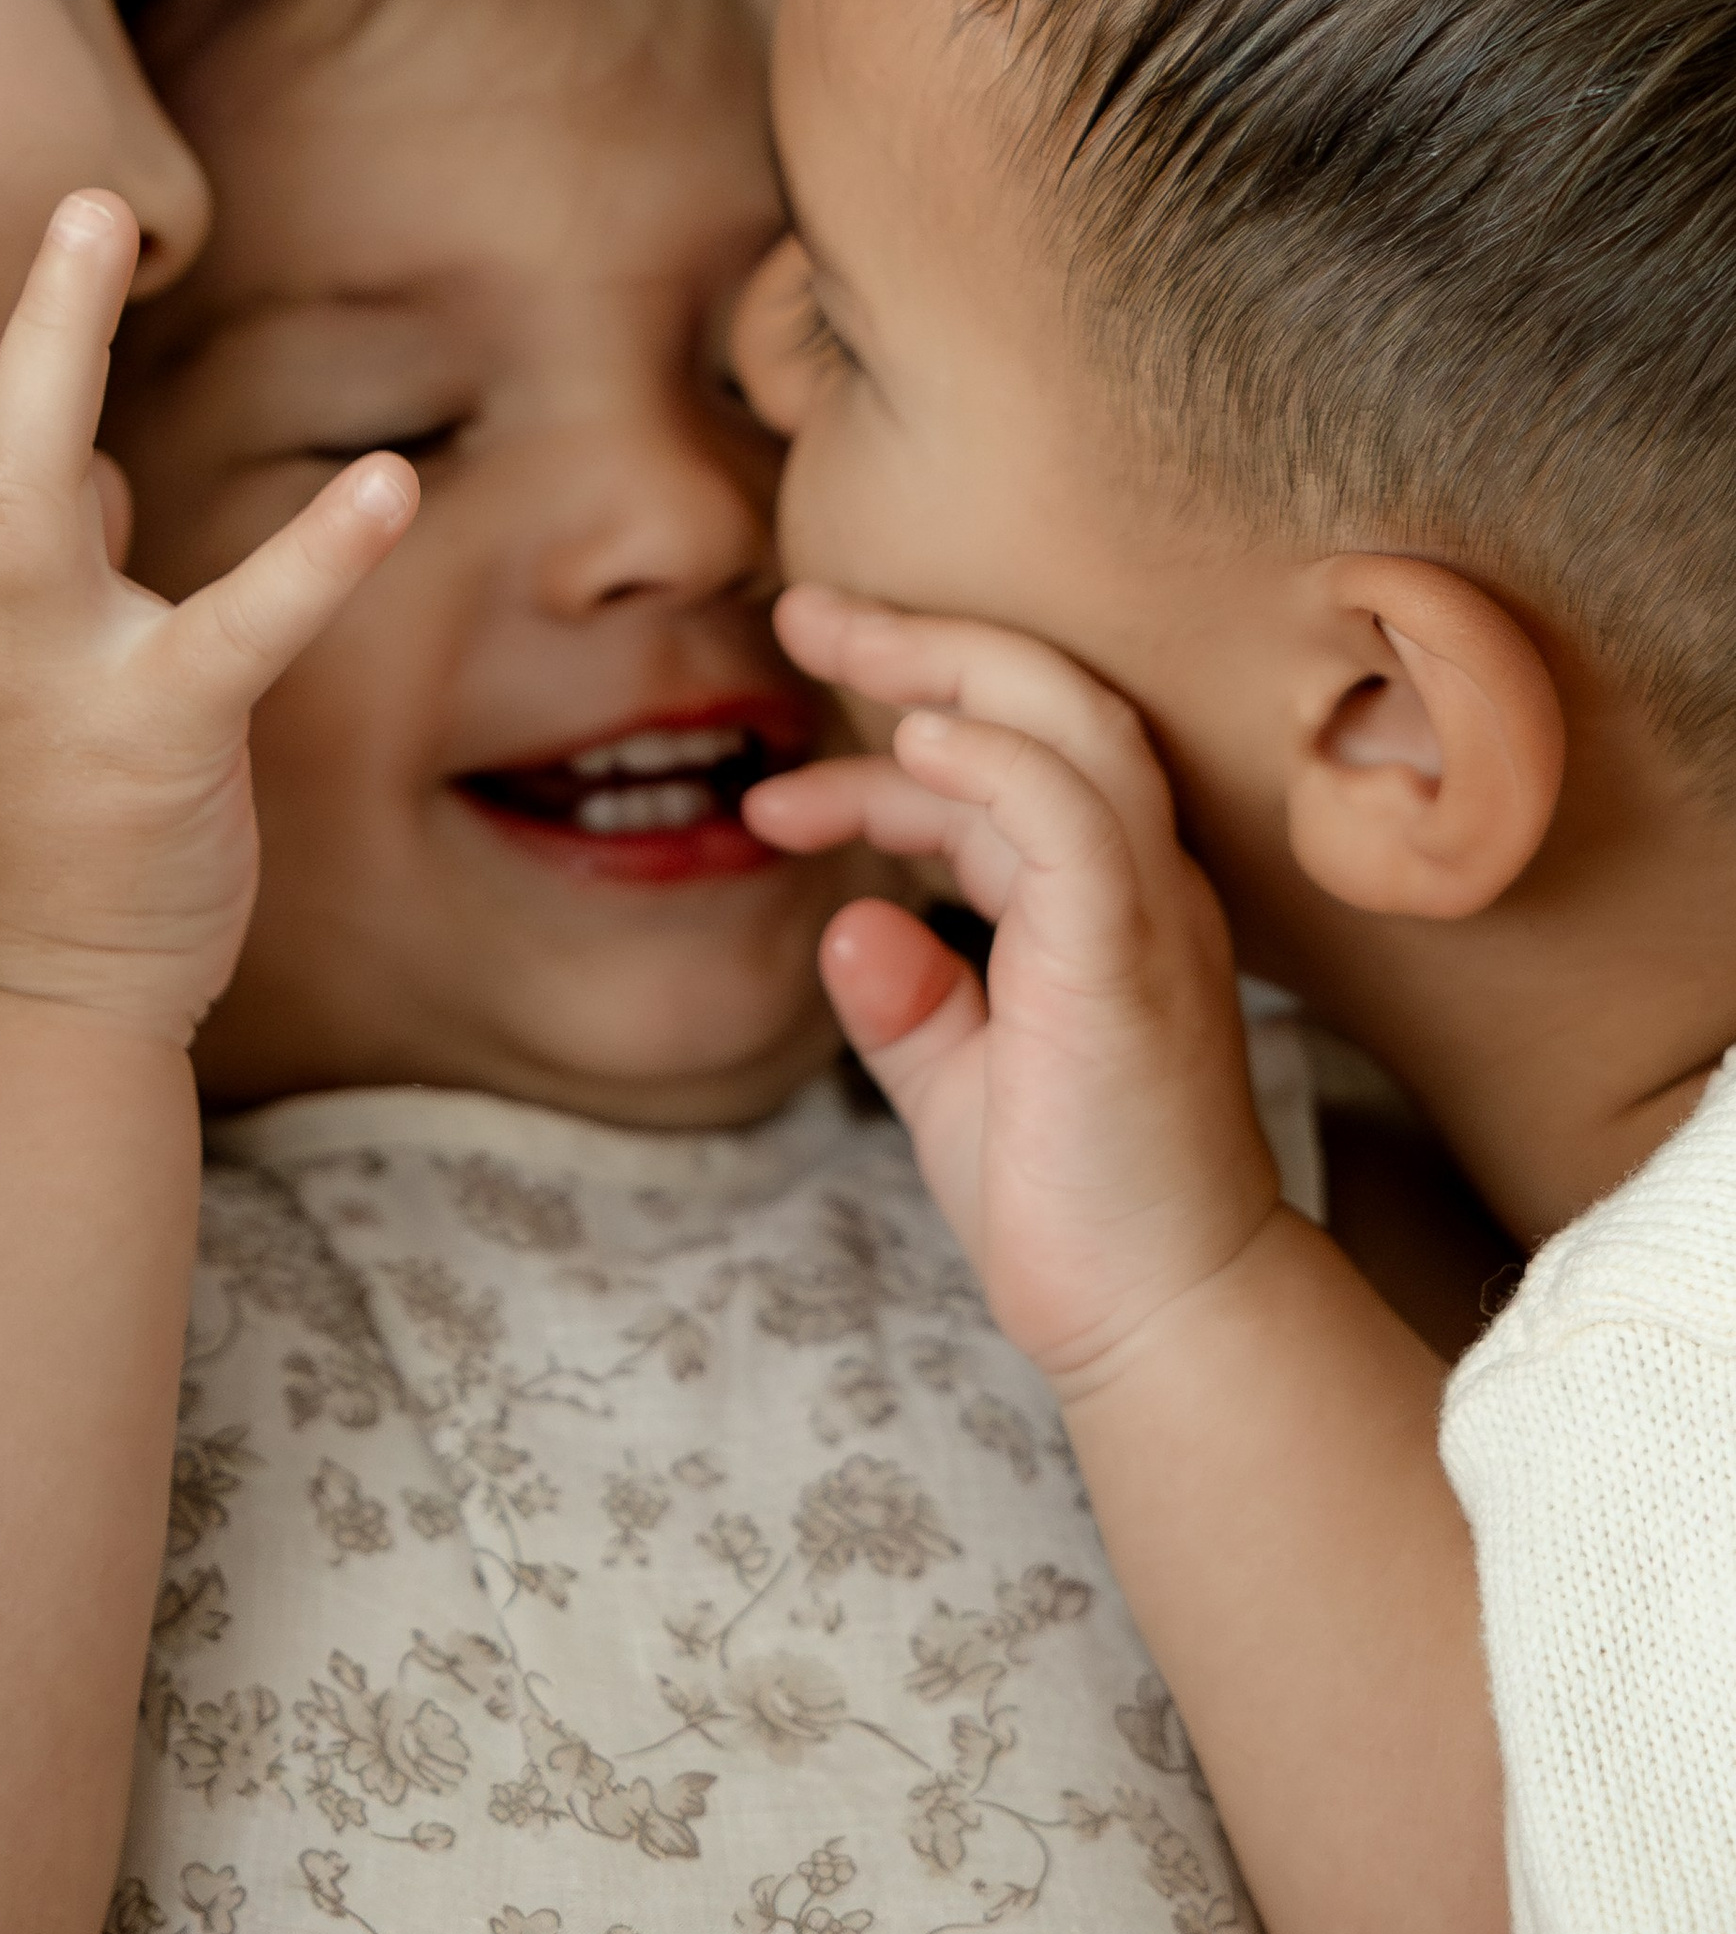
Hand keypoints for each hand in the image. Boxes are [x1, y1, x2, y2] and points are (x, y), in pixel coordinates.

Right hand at [0, 143, 415, 1041]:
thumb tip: (88, 468)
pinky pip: (239, 628)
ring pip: (27, 488)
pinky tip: (388, 483)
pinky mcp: (156, 737)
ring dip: (58, 346)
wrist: (18, 1015)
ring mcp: (41, 681)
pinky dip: (317, 555)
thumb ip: (5, 569)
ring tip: (102, 211)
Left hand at [744, 586, 1278, 1402]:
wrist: (1155, 1324)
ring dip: (940, 667)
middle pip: (1052, 703)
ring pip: (1070, 725)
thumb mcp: (958, 1089)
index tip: (776, 788)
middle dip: (921, 641)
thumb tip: (847, 924)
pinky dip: (988, 759)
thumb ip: (906, 1005)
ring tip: (825, 634)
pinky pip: (1067, 812)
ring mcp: (1147, 911)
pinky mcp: (1126, 954)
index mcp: (1104, 905)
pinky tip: (905, 738)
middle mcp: (1141, 885)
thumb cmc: (1071, 1215)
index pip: (1002, 777)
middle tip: (801, 609)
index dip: (888, 758)